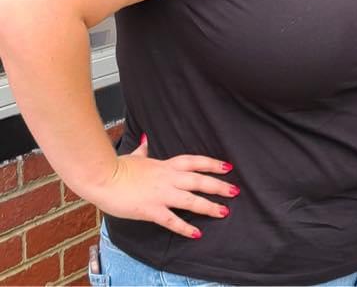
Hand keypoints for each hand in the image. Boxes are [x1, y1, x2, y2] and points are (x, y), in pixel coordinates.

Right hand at [88, 135, 239, 238]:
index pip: (195, 161)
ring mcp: (161, 194)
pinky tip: (197, 234)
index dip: (213, 163)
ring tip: (224, 211)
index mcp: (166, 164)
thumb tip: (145, 139)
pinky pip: (172, 221)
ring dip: (209, 206)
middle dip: (219, 186)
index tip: (227, 166)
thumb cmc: (117, 167)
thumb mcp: (135, 155)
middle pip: (199, 181)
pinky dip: (185, 228)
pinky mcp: (151, 210)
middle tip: (235, 191)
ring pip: (191, 200)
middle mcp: (168, 178)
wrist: (103, 178)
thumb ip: (144, 149)